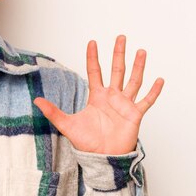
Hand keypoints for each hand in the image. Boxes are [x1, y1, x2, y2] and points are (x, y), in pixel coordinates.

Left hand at [34, 35, 163, 154]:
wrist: (101, 158)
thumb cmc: (87, 142)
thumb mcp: (67, 124)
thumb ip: (52, 112)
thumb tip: (36, 101)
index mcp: (97, 96)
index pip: (95, 71)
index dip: (93, 57)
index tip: (92, 42)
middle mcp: (112, 97)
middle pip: (116, 70)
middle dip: (118, 54)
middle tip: (121, 37)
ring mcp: (125, 104)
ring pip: (133, 81)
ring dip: (138, 67)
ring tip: (141, 52)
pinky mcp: (135, 115)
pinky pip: (146, 101)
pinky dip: (153, 91)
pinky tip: (159, 79)